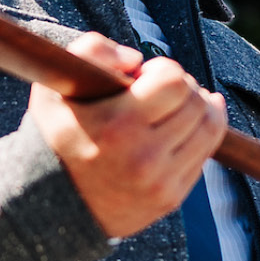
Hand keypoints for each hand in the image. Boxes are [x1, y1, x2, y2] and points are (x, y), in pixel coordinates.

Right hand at [28, 32, 227, 238]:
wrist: (49, 208)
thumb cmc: (55, 139)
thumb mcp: (54, 89)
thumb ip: (90, 52)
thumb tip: (136, 60)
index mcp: (116, 128)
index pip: (174, 81)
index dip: (163, 69)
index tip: (144, 77)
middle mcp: (143, 158)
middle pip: (196, 102)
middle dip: (183, 87)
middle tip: (159, 92)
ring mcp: (160, 183)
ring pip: (210, 128)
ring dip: (199, 109)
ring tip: (176, 106)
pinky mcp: (170, 198)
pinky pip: (204, 156)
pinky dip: (197, 137)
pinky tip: (180, 129)